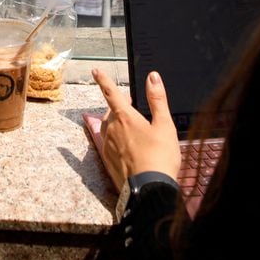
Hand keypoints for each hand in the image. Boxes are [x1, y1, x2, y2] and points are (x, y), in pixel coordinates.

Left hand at [91, 69, 181, 190]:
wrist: (149, 189)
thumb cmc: (160, 157)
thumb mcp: (164, 125)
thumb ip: (157, 99)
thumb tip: (152, 77)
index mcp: (125, 117)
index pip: (111, 93)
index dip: (103, 80)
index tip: (95, 70)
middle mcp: (112, 129)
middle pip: (111, 111)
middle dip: (120, 106)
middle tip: (133, 108)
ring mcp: (108, 146)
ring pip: (109, 127)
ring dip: (117, 123)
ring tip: (133, 128)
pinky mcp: (108, 160)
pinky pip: (108, 144)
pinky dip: (115, 140)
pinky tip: (126, 147)